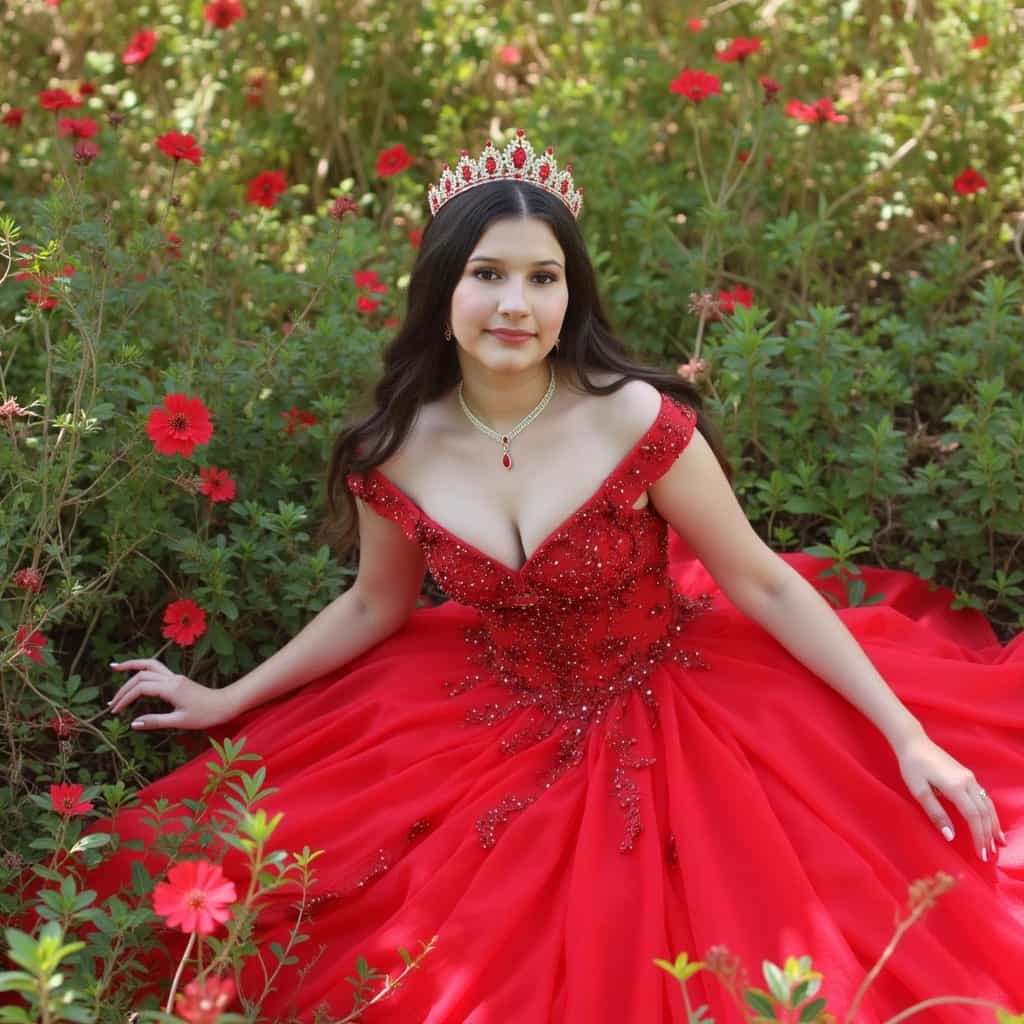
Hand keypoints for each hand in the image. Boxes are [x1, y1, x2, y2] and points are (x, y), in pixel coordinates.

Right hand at [108, 658, 239, 730]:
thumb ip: (156, 721)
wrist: (226, 704)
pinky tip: (136, 674)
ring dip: (132, 667)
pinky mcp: (178, 680)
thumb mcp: (180, 722)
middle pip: (142, 675)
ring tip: (115, 667)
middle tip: (111, 703)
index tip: (115, 711)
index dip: (125, 698)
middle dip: (124, 688)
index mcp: (171, 688)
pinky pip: (157, 670)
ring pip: (150, 666)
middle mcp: (172, 678)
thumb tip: (133, 723)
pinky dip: (143, 670)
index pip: (141, 688)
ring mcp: (175, 677)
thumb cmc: (206, 715)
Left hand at [895, 731, 1005, 861]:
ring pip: (987, 804)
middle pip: (984, 812)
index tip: (981, 854)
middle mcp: (968, 782)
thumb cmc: (912, 767)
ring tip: (997, 841)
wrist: (913, 742)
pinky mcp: (967, 775)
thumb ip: (936, 813)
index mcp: (956, 787)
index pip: (974, 817)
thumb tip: (951, 836)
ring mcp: (969, 777)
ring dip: (993, 824)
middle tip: (990, 854)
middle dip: (988, 834)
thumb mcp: (919, 791)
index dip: (979, 836)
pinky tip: (990, 820)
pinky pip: (983, 797)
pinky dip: (989, 812)